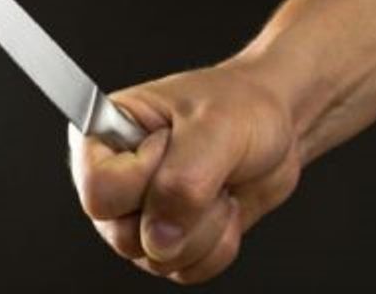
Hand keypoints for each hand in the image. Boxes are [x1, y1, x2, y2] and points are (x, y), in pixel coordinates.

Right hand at [68, 65, 301, 283]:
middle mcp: (117, 180)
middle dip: (181, 210)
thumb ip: (181, 181)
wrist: (276, 126)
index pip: (99, 189)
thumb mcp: (214, 127)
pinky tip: (224, 207)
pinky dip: (217, 245)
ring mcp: (141, 214)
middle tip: (204, 170)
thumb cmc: (240, 105)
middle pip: (122, 234)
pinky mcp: (170, 238)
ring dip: (205, 228)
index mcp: (106, 136)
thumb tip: (158, 237)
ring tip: (218, 184)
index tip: (171, 143)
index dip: (143, 179)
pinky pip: (185, 271)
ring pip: (156, 259)